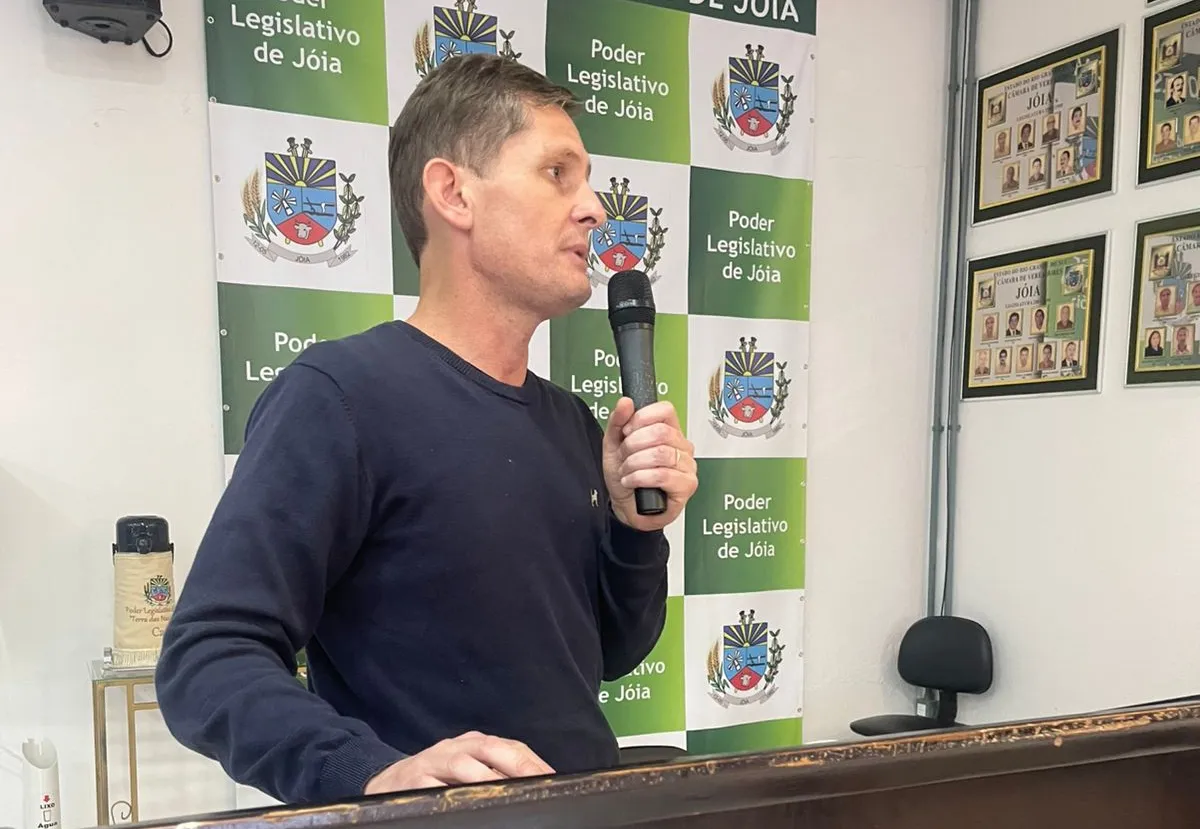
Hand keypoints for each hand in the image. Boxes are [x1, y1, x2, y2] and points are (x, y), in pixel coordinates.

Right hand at [363, 731, 553, 793]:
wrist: (388, 781)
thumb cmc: (437, 777)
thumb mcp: (467, 768)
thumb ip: (495, 772)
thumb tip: (533, 784)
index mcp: (473, 744)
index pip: (509, 746)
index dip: (531, 761)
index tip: (551, 778)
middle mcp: (454, 748)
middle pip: (490, 749)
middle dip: (515, 765)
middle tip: (535, 781)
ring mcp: (433, 762)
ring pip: (462, 765)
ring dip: (485, 778)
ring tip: (504, 791)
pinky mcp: (413, 781)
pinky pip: (432, 787)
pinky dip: (447, 794)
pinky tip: (461, 803)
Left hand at [603, 398, 696, 531]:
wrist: (624, 507)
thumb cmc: (625, 477)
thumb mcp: (614, 445)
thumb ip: (617, 421)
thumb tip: (626, 402)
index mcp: (669, 432)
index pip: (665, 410)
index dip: (641, 418)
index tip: (626, 432)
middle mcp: (682, 447)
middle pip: (661, 432)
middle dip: (634, 445)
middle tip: (624, 456)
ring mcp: (687, 466)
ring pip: (661, 454)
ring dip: (635, 463)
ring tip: (626, 472)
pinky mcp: (686, 486)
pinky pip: (663, 475)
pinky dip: (640, 478)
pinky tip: (631, 482)